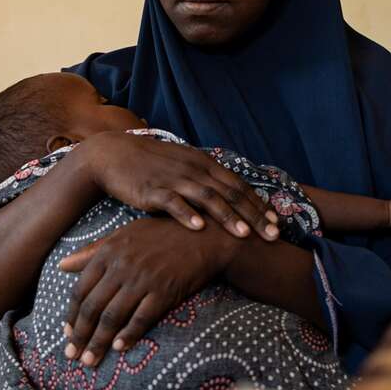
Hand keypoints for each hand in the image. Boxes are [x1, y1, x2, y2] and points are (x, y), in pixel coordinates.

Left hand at [59, 217, 238, 365]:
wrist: (202, 236)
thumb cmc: (160, 235)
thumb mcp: (123, 235)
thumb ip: (91, 251)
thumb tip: (61, 265)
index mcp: (108, 252)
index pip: (81, 289)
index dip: (71, 315)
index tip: (67, 334)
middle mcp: (122, 266)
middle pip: (93, 307)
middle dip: (80, 335)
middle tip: (72, 355)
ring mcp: (143, 279)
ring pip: (113, 316)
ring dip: (99, 342)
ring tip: (90, 361)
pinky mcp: (164, 291)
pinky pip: (141, 318)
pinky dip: (128, 335)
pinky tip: (119, 348)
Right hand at [75, 131, 278, 240]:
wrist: (114, 154)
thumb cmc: (151, 164)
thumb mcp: (183, 166)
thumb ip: (205, 179)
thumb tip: (229, 196)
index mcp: (203, 163)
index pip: (238, 185)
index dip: (258, 203)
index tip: (276, 221)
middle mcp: (194, 169)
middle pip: (230, 193)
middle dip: (254, 215)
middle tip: (273, 234)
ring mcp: (174, 179)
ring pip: (207, 198)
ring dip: (227, 216)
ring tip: (244, 234)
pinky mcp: (152, 190)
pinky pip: (173, 203)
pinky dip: (187, 215)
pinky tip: (199, 228)